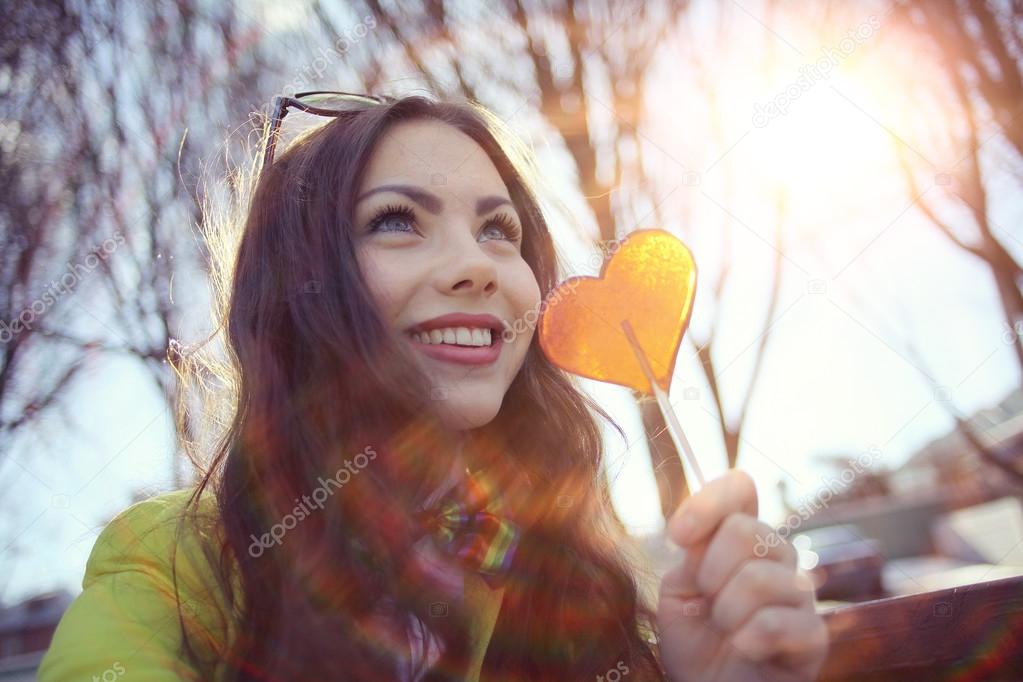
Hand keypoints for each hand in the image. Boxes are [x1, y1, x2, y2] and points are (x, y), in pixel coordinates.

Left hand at [656, 470, 827, 681]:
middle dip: (710, 572)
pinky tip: (746, 649)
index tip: (677, 535)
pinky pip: (777, 621)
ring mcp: (800, 595)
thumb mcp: (679, 590)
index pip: (740, 489)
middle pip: (745, 531)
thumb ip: (694, 553)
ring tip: (726, 632)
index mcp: (742, 540)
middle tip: (708, 603)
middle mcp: (777, 559)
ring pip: (757, 578)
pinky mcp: (814, 635)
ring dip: (725, 613)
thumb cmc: (695, 642)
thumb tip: (701, 531)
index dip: (708, 503)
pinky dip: (748, 639)